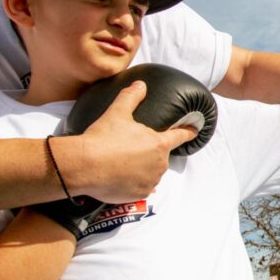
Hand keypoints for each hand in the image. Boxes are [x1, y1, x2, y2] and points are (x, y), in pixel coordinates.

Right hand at [68, 81, 196, 202]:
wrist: (84, 166)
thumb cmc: (103, 138)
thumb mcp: (117, 112)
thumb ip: (131, 97)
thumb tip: (140, 84)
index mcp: (159, 143)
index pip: (180, 135)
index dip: (188, 131)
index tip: (195, 130)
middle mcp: (159, 164)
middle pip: (160, 155)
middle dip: (149, 151)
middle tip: (128, 148)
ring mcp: (150, 181)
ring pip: (151, 172)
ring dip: (142, 168)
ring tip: (122, 162)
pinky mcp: (139, 194)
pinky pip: (142, 188)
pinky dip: (135, 183)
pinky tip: (122, 178)